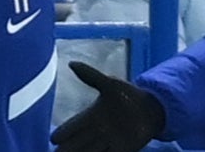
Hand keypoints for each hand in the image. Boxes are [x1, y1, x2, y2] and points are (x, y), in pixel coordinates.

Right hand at [50, 62, 164, 151]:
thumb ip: (91, 76)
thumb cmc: (129, 95)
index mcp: (92, 115)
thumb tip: (71, 63)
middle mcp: (97, 130)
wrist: (152, 108)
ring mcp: (108, 141)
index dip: (63, 132)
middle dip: (66, 149)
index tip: (52, 138)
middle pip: (77, 142)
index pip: (73, 126)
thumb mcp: (110, 84)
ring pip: (88, 150)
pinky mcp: (121, 149)